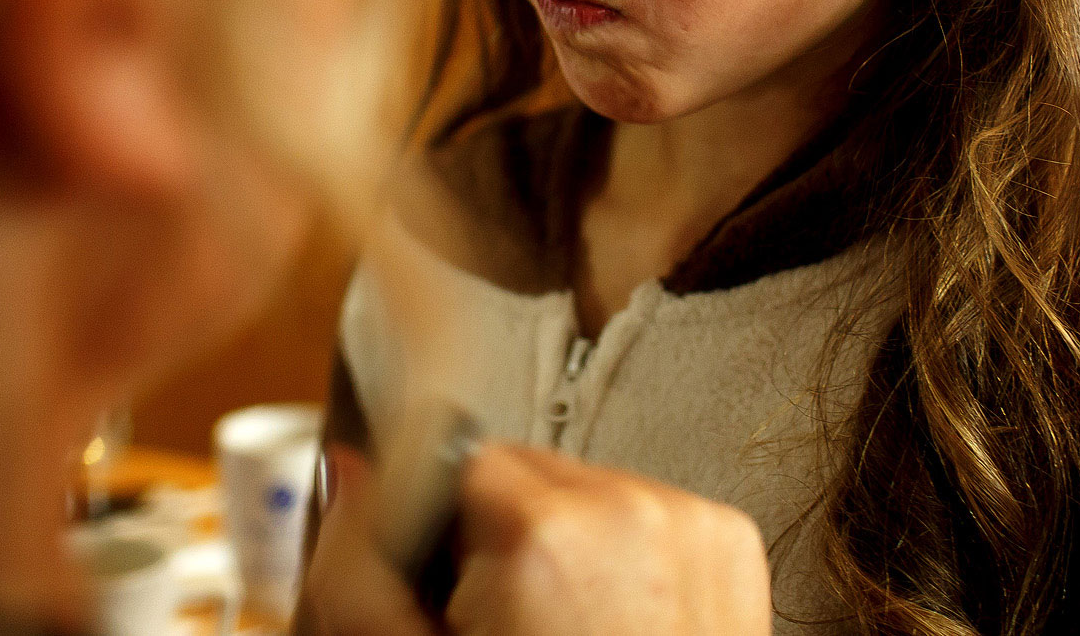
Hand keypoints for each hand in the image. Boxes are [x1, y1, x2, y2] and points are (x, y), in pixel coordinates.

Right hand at [300, 443, 770, 635]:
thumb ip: (360, 571)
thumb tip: (352, 472)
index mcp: (540, 535)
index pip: (454, 459)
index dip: (438, 530)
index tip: (449, 584)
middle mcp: (623, 509)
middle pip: (522, 468)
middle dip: (499, 531)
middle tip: (506, 619)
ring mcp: (685, 520)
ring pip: (585, 487)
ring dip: (564, 539)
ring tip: (566, 627)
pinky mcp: (727, 537)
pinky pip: (646, 510)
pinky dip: (626, 554)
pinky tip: (615, 619)